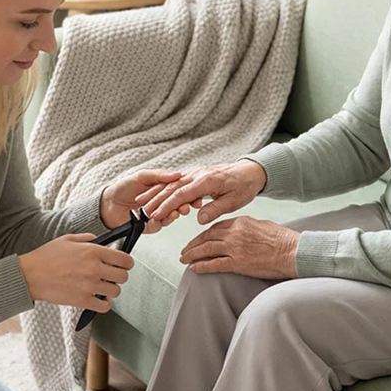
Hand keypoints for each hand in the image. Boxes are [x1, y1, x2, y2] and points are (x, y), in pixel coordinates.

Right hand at [19, 233, 133, 310]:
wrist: (30, 275)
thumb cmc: (46, 256)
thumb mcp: (68, 239)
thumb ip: (88, 239)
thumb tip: (100, 241)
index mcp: (93, 251)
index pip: (125, 259)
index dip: (127, 263)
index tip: (123, 264)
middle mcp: (94, 268)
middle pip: (123, 277)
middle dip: (119, 276)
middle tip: (111, 276)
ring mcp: (89, 286)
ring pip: (115, 291)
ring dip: (111, 290)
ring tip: (102, 287)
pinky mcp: (82, 301)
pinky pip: (105, 306)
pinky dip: (104, 304)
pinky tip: (98, 299)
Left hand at [100, 170, 191, 232]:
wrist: (107, 204)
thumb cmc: (122, 188)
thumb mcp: (141, 176)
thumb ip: (159, 176)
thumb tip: (176, 174)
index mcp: (160, 188)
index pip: (178, 189)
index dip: (187, 190)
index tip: (196, 191)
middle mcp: (161, 201)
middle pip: (178, 202)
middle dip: (186, 203)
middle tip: (190, 203)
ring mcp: (157, 213)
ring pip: (172, 213)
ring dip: (178, 211)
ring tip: (181, 210)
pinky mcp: (152, 225)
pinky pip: (162, 223)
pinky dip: (167, 219)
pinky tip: (170, 216)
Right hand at [136, 160, 266, 225]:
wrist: (250, 171)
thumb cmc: (244, 186)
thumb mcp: (234, 201)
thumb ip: (215, 209)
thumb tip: (199, 219)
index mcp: (206, 181)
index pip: (181, 194)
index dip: (167, 206)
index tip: (155, 215)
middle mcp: (198, 175)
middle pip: (171, 188)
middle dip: (155, 200)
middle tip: (141, 211)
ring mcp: (195, 173)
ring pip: (171, 184)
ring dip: (155, 193)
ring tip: (140, 202)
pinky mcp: (195, 174)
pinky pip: (176, 182)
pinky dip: (163, 188)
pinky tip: (155, 194)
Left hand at [179, 216, 299, 278]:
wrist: (293, 252)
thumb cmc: (282, 239)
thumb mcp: (261, 225)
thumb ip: (246, 227)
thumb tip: (238, 232)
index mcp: (240, 221)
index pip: (216, 227)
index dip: (204, 234)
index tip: (198, 240)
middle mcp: (234, 233)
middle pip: (207, 237)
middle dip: (193, 244)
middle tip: (184, 250)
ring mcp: (235, 248)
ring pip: (207, 249)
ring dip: (192, 254)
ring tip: (184, 259)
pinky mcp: (238, 263)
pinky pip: (214, 264)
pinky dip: (202, 266)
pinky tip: (194, 269)